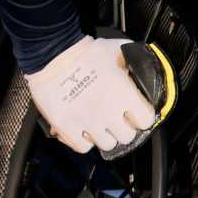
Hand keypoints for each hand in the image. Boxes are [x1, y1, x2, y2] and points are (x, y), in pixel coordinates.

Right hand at [24, 35, 157, 154]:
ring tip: (100, 124)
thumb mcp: (119, 50)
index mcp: (123, 93)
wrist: (51, 53)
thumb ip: (136, 62)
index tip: (137, 113)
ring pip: (107, 145)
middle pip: (127, 136)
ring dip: (105, 136)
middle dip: (124, 127)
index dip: (142, 116)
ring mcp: (87, 121)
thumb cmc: (85, 50)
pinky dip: (84, 141)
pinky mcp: (66, 127)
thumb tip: (146, 70)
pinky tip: (84, 129)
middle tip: (118, 119)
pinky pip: (83, 147)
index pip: (146, 119)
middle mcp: (108, 111)